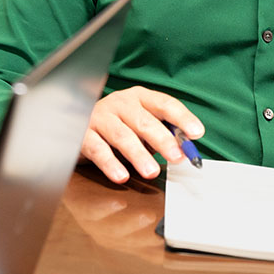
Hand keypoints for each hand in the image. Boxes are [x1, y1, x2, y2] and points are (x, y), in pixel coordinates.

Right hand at [80, 86, 203, 183]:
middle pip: (144, 121)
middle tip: (176, 157)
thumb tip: (184, 150)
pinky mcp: (83, 134)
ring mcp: (100, 117)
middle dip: (162, 140)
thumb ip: (162, 134)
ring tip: (151, 171)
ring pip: (122, 136)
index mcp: (139, 97)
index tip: (196, 132)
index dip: (182, 117)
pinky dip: (110, 164)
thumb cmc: (118, 126)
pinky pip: (98, 149)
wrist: (76, 123)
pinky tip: (121, 176)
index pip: (164, 104)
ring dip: (138, 154)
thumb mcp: (141, 126)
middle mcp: (120, 103)